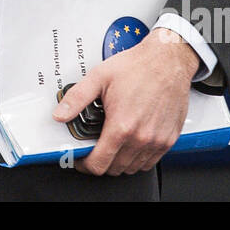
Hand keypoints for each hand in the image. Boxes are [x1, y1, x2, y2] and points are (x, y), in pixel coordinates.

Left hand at [53, 27, 199, 174]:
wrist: (168, 60)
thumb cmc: (137, 66)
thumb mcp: (99, 77)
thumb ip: (76, 99)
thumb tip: (60, 114)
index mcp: (121, 126)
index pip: (99, 164)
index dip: (85, 165)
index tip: (82, 160)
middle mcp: (141, 137)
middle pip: (115, 169)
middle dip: (101, 162)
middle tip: (96, 148)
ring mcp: (157, 141)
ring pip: (133, 168)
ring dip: (120, 162)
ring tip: (113, 145)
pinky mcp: (169, 139)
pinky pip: (151, 162)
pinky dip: (139, 159)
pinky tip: (132, 143)